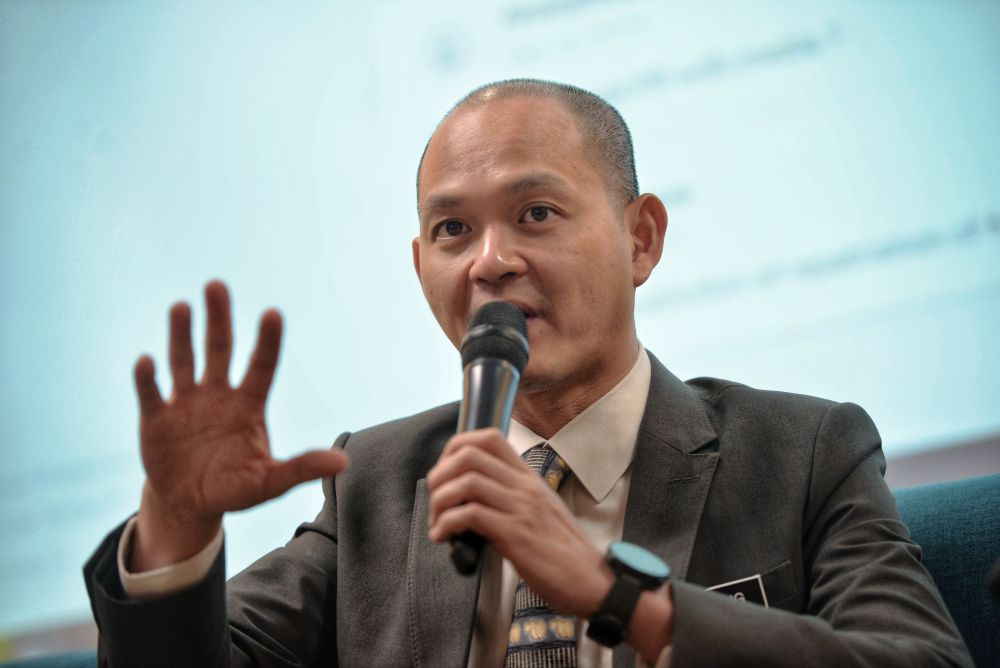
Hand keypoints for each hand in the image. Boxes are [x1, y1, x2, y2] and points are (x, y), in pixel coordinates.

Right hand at [131, 281, 348, 569]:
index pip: (262, 366)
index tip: (273, 313)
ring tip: (181, 306)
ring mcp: (186, 403)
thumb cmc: (234, 488)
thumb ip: (301, 468)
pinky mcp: (156, 419)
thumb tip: (343, 463)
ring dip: (181, 335)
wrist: (190, 504)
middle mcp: (217, 395)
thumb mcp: (270, 483)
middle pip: (219, 349)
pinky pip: (151, 394)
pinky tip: (147, 361)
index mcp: (248, 405)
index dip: (267, 342)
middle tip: (217, 285)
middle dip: (218, 319)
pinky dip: (148, 378)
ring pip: (184, 361)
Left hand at [426, 429, 611, 616]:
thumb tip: (473, 500)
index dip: (456, 448)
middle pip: (469, 455)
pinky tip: (444, 537)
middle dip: (440, 475)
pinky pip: (470, 516)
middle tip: (436, 500)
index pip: (489, 438)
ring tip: (438, 521)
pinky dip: (447, 524)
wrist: (590, 580)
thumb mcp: (539, 510)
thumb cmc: (563, 552)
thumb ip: (511, 498)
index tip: (445, 472)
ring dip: (440, 502)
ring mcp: (521, 508)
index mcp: (528, 478)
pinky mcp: (515, 535)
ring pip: (466, 482)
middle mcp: (524, 486)